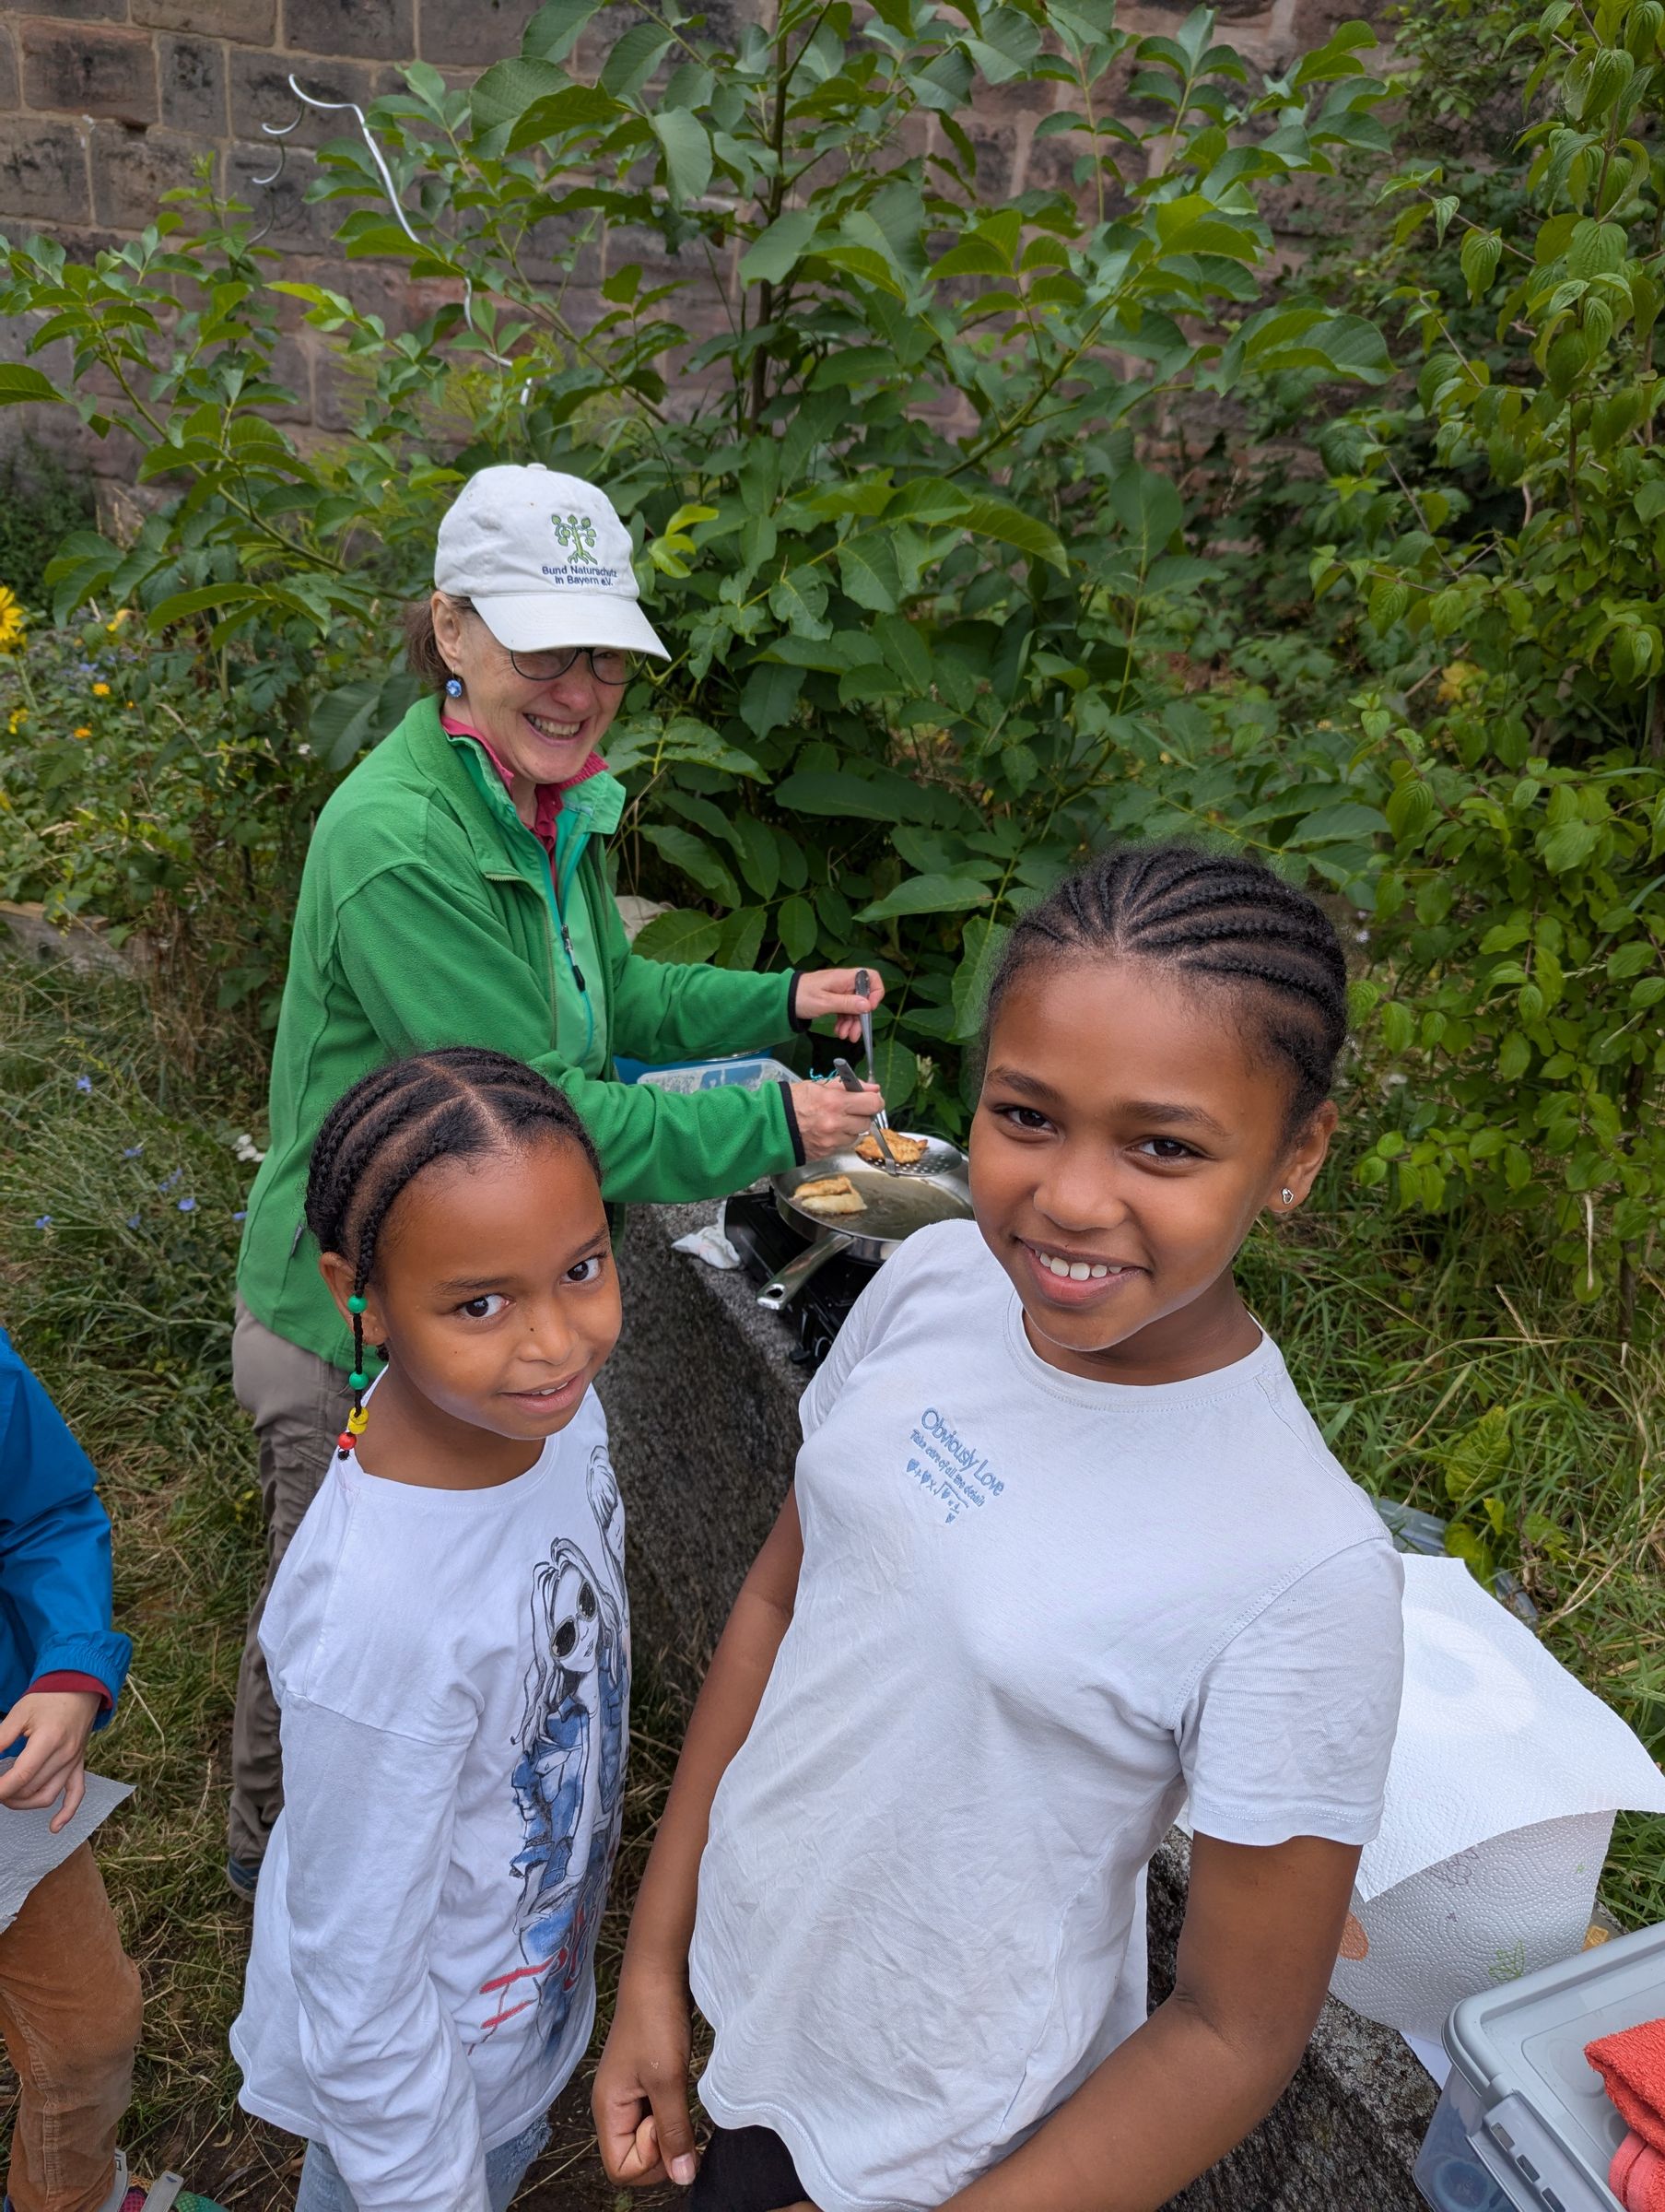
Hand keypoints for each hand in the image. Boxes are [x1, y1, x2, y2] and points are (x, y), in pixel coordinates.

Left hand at [0, 1690, 101, 1833]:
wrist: (80, 1688)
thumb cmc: (47, 1698)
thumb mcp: (19, 1713)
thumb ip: (0, 1739)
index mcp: (49, 1740)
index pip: (21, 1776)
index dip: (0, 1788)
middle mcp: (64, 1755)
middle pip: (31, 1789)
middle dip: (6, 1794)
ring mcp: (74, 1762)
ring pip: (47, 1796)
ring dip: (23, 1804)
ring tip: (6, 1797)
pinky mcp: (79, 1765)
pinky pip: (76, 1794)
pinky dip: (66, 1813)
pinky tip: (53, 1827)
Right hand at [593, 1969, 699, 2188]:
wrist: (657, 1973)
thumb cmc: (656, 2021)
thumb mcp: (668, 2079)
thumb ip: (674, 2132)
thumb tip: (683, 2178)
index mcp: (607, 2110)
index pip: (621, 2169)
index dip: (649, 2158)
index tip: (663, 2118)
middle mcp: (613, 2108)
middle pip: (634, 2158)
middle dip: (659, 2145)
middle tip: (673, 2105)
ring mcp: (628, 2095)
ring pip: (648, 2137)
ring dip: (667, 2126)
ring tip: (676, 2091)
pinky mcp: (644, 2082)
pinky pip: (656, 2116)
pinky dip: (671, 2111)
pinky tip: (678, 2085)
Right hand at [790, 1078, 885, 1162]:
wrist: (769, 1125)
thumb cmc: (790, 1102)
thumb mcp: (817, 1086)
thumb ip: (847, 1086)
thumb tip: (872, 1088)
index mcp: (835, 1102)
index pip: (872, 1104)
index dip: (874, 1100)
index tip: (870, 1099)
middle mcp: (836, 1123)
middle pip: (867, 1122)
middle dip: (861, 1115)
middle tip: (850, 1109)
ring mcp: (831, 1141)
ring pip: (856, 1136)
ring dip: (850, 1128)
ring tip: (834, 1121)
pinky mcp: (826, 1153)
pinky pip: (842, 1145)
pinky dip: (838, 1138)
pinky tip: (825, 1131)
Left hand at [794, 966, 886, 1044]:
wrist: (784, 999)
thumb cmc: (801, 996)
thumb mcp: (825, 1002)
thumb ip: (847, 1004)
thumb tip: (867, 1005)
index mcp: (845, 978)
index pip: (872, 978)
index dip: (875, 993)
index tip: (869, 1009)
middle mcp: (845, 983)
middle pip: (864, 998)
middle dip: (861, 1017)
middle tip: (855, 1034)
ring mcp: (840, 991)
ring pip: (855, 1007)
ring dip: (852, 1023)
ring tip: (844, 1035)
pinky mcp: (834, 999)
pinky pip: (845, 1010)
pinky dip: (844, 1021)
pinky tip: (839, 1031)